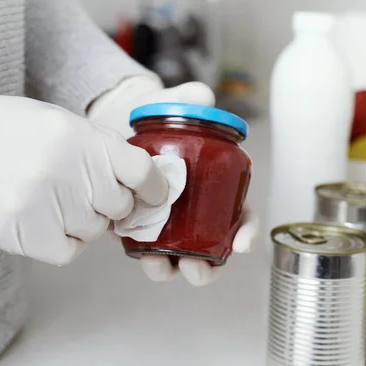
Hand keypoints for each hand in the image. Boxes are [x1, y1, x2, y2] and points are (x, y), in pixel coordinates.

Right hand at [0, 85, 167, 264]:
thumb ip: (101, 149)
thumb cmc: (0, 129)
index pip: (142, 172)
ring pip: (95, 231)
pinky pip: (70, 251)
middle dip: (111, 202)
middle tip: (86, 191)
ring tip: (50, 198)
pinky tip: (42, 219)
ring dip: (84, 221)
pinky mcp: (22, 236)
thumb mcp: (58, 121)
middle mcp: (66, 171)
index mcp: (79, 136)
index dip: (155, 187)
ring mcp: (43, 206)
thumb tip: (144, 180)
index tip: (155, 195)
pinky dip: (64, 240)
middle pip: (121, 206)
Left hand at [89, 76, 258, 285]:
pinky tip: (140, 255)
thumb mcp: (175, 103)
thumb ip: (191, 99)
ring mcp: (166, 221)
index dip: (246, 231)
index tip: (243, 244)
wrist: (119, 120)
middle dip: (207, 266)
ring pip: (177, 255)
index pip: (240, 215)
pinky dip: (144, 257)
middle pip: (210, 246)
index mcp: (215, 187)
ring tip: (161, 265)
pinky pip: (144, 249)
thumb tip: (203, 96)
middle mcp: (194, 210)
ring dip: (173, 268)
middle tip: (198, 267)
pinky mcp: (137, 225)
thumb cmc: (157, 116)